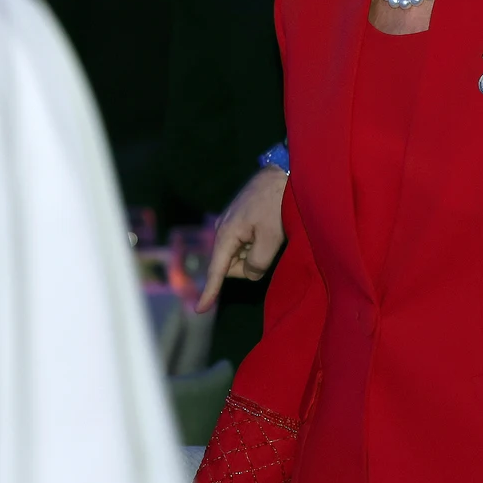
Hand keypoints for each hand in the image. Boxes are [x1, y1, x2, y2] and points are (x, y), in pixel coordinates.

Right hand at [197, 166, 289, 311]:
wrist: (282, 172)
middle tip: (270, 245)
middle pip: (231, 265)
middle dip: (248, 265)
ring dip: (255, 253)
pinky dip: (257, 244)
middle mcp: (223, 230)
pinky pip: (244, 243)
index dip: (210, 291)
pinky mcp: (240, 219)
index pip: (217, 270)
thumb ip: (258, 262)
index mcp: (227, 234)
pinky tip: (269, 230)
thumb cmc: (277, 204)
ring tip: (271, 232)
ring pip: (239, 255)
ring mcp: (230, 224)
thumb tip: (250, 273)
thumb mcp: (272, 238)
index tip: (199, 310)